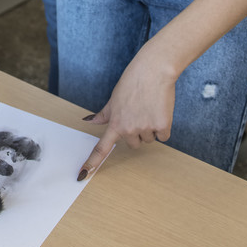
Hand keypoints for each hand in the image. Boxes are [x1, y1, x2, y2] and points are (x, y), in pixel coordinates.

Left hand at [77, 48, 175, 179]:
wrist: (153, 71)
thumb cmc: (132, 82)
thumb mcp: (114, 98)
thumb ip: (104, 114)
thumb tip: (88, 121)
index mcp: (115, 123)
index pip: (101, 147)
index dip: (92, 163)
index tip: (82, 175)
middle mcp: (129, 129)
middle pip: (133, 144)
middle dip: (136, 132)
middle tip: (138, 113)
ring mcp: (146, 128)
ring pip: (149, 140)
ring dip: (150, 129)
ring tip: (149, 109)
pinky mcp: (162, 126)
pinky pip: (163, 136)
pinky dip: (163, 127)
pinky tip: (160, 111)